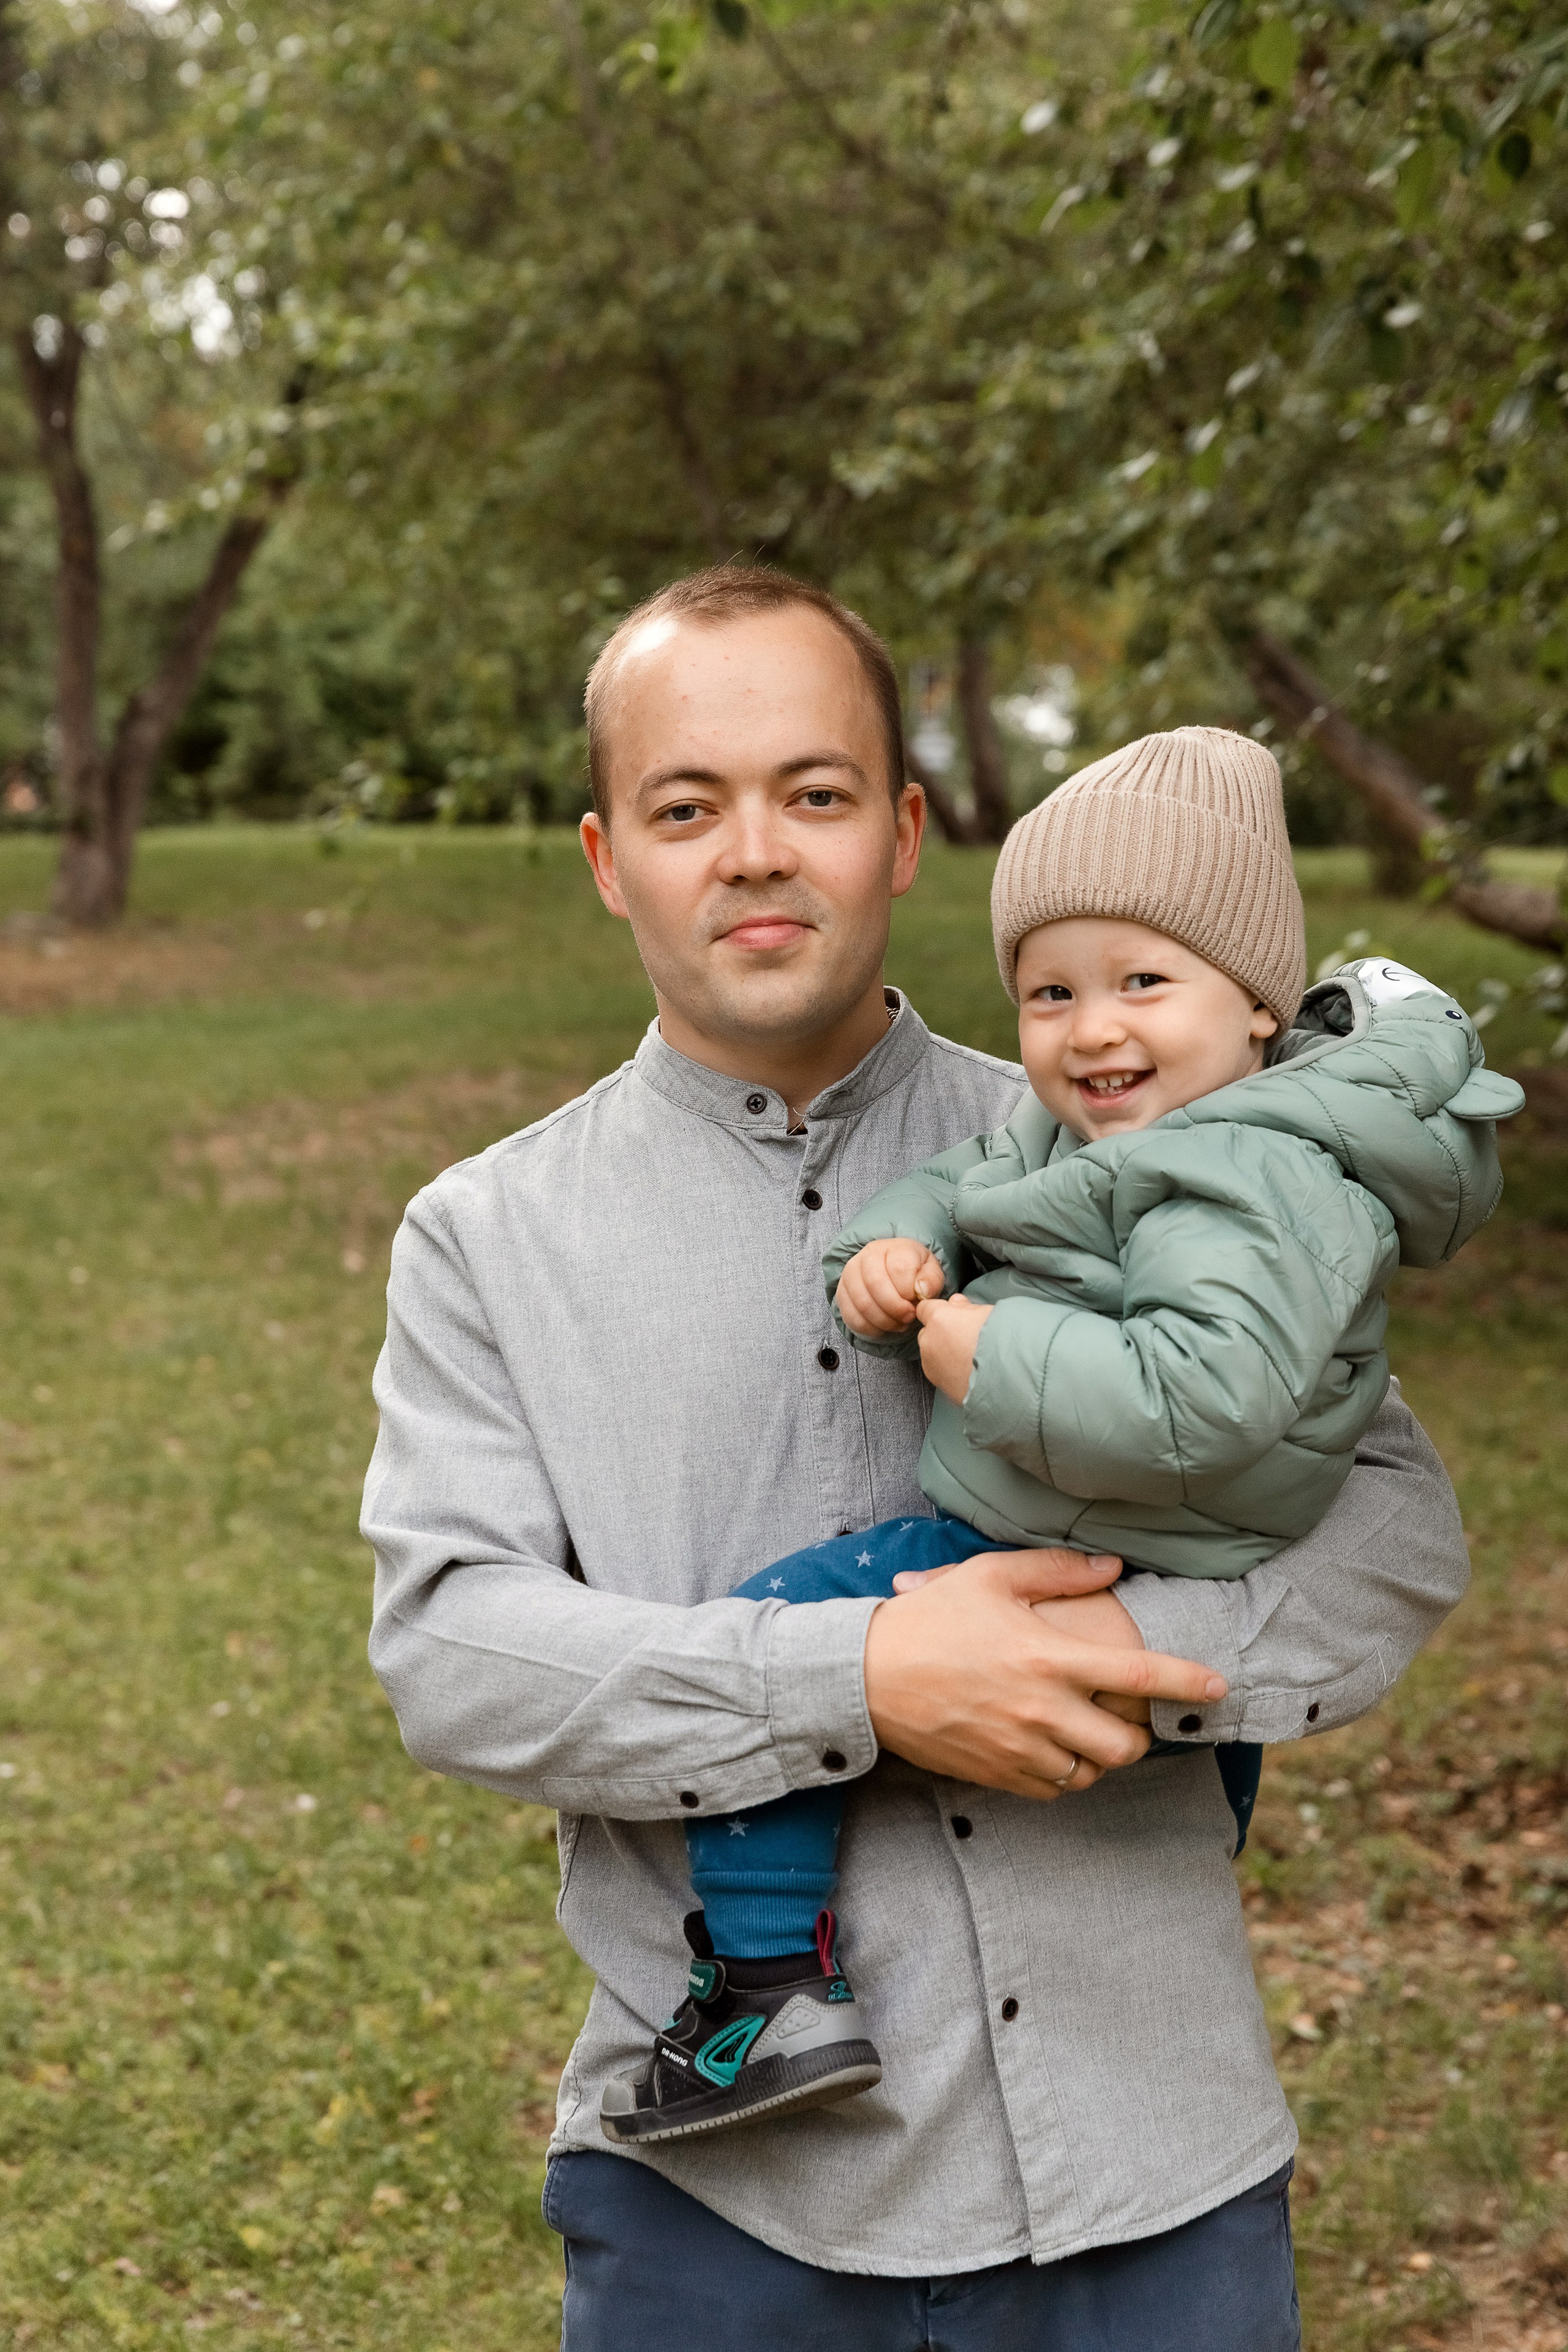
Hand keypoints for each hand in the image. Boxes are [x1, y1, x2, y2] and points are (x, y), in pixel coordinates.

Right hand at [835, 1238, 945, 1336]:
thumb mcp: (931, 1272)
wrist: (894, 1274)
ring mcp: (850, 1274)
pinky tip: (883, 1327)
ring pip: (862, 1303)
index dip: (909, 1292)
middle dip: (895, 1308)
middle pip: (875, 1284)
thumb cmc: (913, 1273)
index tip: (917, 1303)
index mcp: (893, 1248)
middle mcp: (867, 1256)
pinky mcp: (842, 1294)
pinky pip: (851, 1316)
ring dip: (884, 1321)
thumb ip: (931, 1280)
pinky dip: (869, 1328)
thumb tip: (921, 1290)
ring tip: (898, 1323)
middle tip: (908, 1317)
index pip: (899, 1268)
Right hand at [863, 1549, 1226, 1800]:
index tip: (1218, 1686)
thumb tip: (1112, 1567)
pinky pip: (1053, 1789)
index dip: (1185, 1682)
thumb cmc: (929, 1619)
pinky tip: (1050, 1747)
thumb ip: (1056, 1570)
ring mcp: (1019, 1749)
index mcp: (1048, 1657)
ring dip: (1100, 1755)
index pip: (1137, 1673)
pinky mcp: (996, 1775)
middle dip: (1138, 1733)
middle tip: (1126, 1713)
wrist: (864, 1676)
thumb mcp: (990, 1577)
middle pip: (1125, 1744)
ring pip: (1092, 1772)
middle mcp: (1042, 1710)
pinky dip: (1064, 1774)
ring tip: (1085, 1729)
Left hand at [914, 1294, 993, 1403]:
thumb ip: (966, 1308)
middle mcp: (929, 1341)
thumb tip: (956, 1303)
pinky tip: (969, 1372)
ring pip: (932, 1354)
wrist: (1006, 1376)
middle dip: (941, 1333)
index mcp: (939, 1319)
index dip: (939, 1311)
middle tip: (965, 1338)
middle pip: (927, 1332)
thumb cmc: (1000, 1339)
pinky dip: (950, 1371)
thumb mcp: (987, 1313)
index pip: (925, 1308)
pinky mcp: (939, 1384)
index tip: (952, 1315)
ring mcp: (931, 1365)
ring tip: (969, 1358)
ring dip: (945, 1353)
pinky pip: (940, 1372)